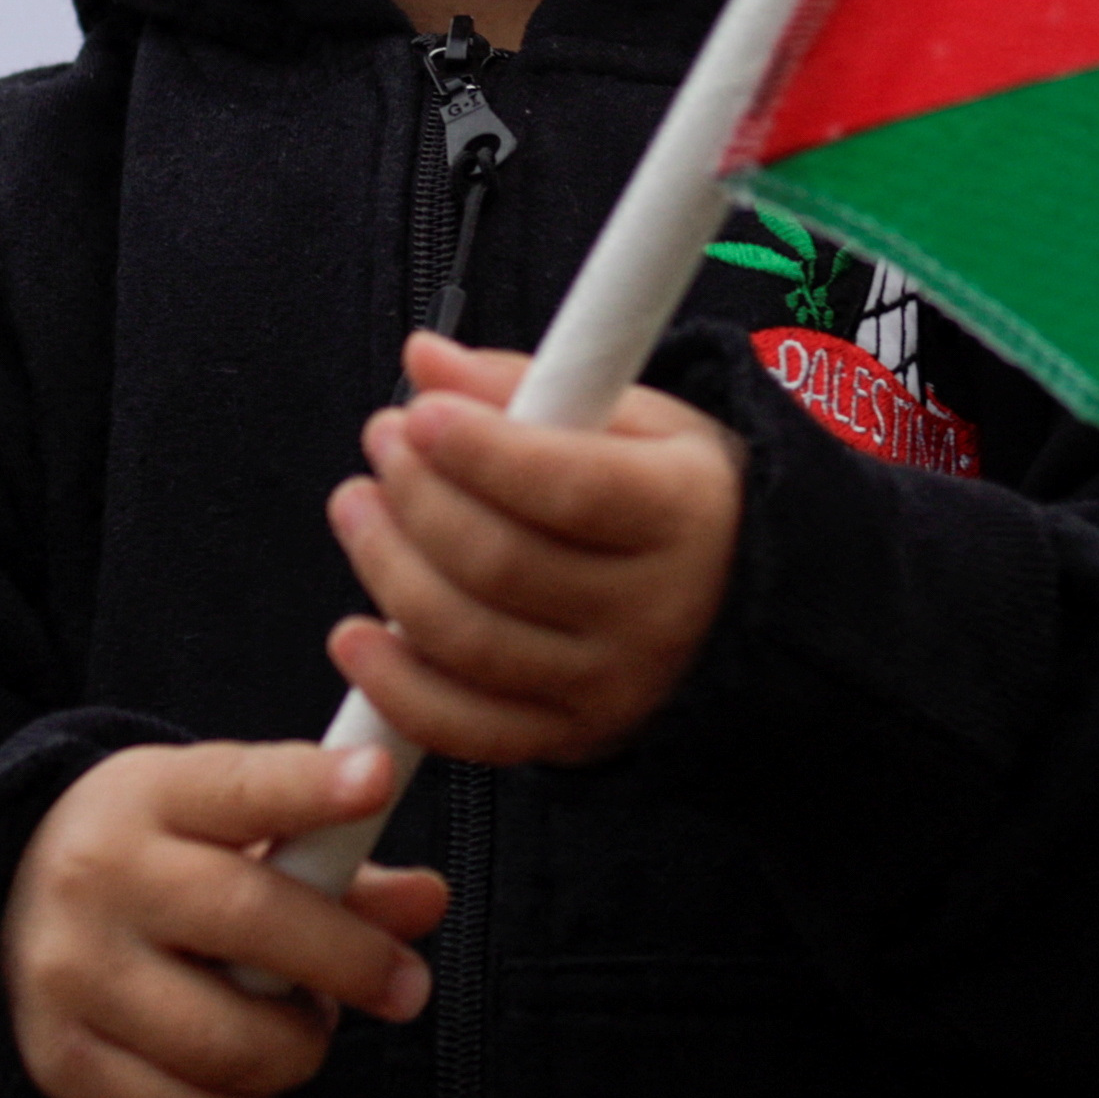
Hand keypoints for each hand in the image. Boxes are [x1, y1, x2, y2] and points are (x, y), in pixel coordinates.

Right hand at [2, 738, 449, 1097]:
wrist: (6, 906)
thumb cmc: (159, 860)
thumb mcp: (230, 827)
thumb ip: (332, 862)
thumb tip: (428, 902)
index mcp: (152, 796)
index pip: (243, 788)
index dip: (312, 787)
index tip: (376, 780)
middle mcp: (101, 876)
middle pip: (250, 920)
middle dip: (350, 961)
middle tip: (405, 987)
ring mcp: (72, 972)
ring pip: (224, 1039)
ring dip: (295, 1049)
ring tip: (301, 1031)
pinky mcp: (60, 1059)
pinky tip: (250, 1086)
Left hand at [327, 332, 740, 766]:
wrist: (745, 601)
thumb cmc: (673, 491)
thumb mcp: (634, 418)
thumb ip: (528, 382)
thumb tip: (425, 360)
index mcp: (683, 515)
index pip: (568, 489)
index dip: (480, 451)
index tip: (420, 412)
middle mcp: (655, 613)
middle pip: (501, 565)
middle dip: (418, 498)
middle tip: (383, 441)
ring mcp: (610, 687)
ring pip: (468, 642)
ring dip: (388, 569)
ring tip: (358, 506)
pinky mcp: (570, 738)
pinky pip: (465, 729)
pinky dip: (395, 687)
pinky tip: (353, 635)